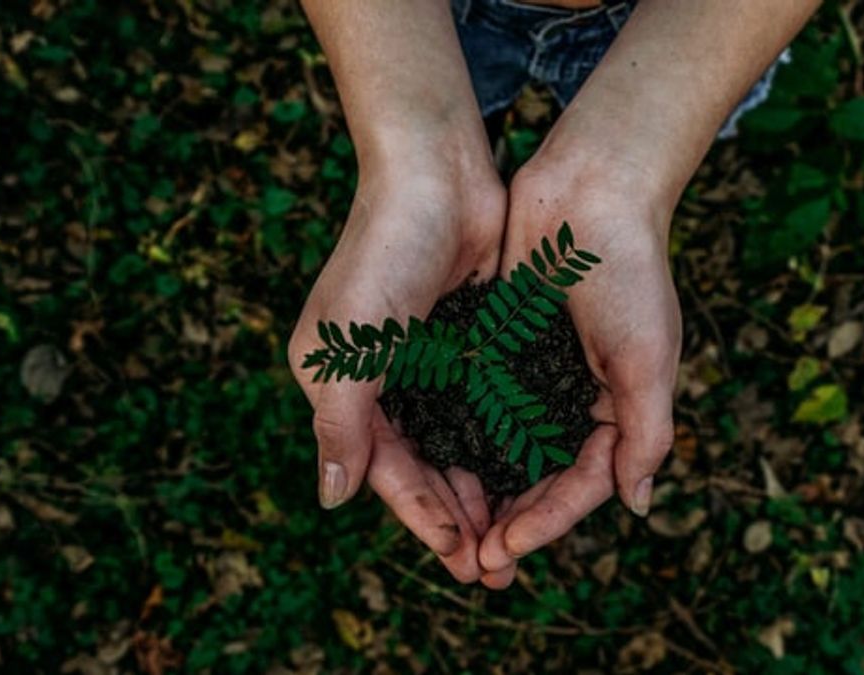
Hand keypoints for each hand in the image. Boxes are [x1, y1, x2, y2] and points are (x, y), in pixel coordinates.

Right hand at [288, 148, 504, 582]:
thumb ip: (340, 423)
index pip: (385, 469)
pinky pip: (487, 408)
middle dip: (458, 518)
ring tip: (517, 537)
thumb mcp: (349, 345)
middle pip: (424, 467)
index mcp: (342, 385)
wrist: (436, 173)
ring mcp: (429, 362)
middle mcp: (383, 381)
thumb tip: (332, 499)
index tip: (461, 557)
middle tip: (496, 570)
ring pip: (459, 445)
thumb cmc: (383, 253)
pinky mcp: (469, 342)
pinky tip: (531, 474)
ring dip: (484, 491)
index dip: (421, 516)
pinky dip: (504, 443)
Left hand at [477, 152, 680, 587]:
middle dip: (509, 521)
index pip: (581, 484)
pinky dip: (459, 435)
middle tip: (473, 563)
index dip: (546, 521)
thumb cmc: (630, 271)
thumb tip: (637, 505)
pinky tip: (431, 463)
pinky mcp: (499, 345)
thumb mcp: (649, 357)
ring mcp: (534, 373)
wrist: (591, 188)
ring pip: (502, 449)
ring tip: (449, 531)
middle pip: (538, 478)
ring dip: (479, 491)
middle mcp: (573, 398)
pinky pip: (476, 402)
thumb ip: (646, 433)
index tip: (506, 548)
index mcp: (616, 408)